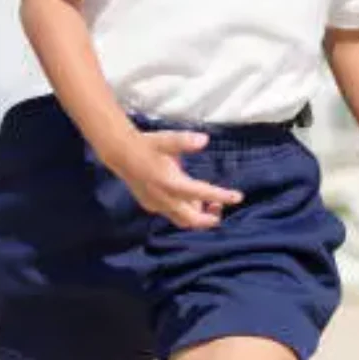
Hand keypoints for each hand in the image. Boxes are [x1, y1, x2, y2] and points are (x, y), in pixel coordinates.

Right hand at [102, 131, 242, 229]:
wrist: (120, 153)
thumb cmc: (147, 145)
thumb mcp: (166, 140)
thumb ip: (185, 141)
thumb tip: (204, 139)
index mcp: (170, 183)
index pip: (201, 194)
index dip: (221, 196)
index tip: (238, 197)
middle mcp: (163, 199)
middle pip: (191, 220)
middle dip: (209, 218)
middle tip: (221, 207)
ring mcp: (156, 205)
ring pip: (182, 220)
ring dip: (198, 216)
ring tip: (210, 202)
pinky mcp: (151, 205)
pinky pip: (172, 215)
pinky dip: (186, 211)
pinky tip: (192, 200)